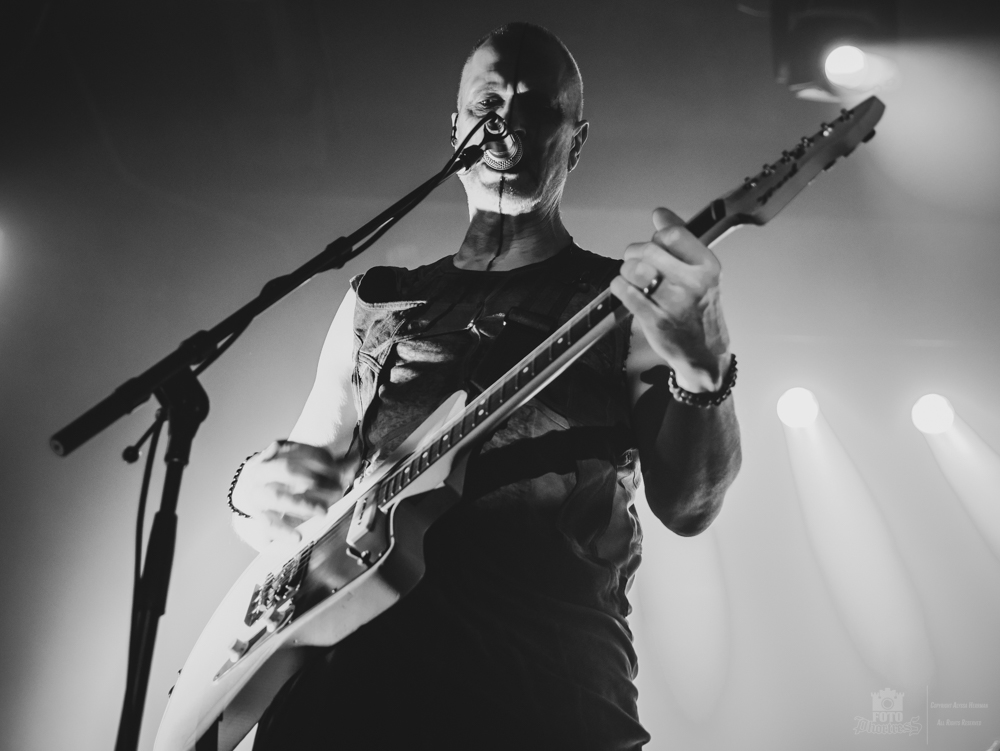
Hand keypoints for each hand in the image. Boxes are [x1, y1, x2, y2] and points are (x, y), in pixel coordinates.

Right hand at [231, 439, 359, 549]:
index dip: (320, 458)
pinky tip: (297, 537)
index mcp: (275, 453)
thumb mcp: (300, 464)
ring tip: (323, 512)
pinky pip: (268, 524)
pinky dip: (283, 532)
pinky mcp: (258, 515)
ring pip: (277, 497)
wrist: (246, 490)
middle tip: (336, 488)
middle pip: (286, 470)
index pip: (298, 450)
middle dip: (312, 479)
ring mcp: (257, 493)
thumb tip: (356, 459)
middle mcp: (262, 471)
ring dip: (303, 504)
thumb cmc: (279, 475)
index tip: (339, 468)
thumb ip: (330, 463)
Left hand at [610, 207, 731, 391]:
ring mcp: (674, 303)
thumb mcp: (701, 272)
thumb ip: (681, 240)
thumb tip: (660, 214)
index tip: (655, 246)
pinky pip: (625, 292)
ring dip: (626, 270)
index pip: (673, 234)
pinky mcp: (655, 320)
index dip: (657, 237)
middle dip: (635, 252)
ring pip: (634, 270)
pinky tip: (626, 290)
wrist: (704, 351)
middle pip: (650, 250)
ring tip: (632, 277)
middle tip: (635, 260)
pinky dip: (619, 287)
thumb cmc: (700, 309)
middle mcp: (693, 283)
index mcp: (707, 266)